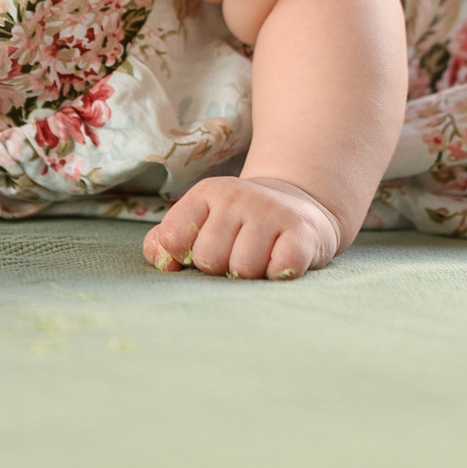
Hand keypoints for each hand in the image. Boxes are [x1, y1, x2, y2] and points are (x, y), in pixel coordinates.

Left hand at [143, 176, 341, 280]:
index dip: (185, 256)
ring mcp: (272, 211)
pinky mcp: (302, 232)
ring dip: (251, 274)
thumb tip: (164, 262)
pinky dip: (278, 274)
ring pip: (243, 268)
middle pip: (209, 259)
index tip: (203, 249)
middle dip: (221, 268)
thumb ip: (166, 242)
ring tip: (260, 257)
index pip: (173, 239)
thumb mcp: (200, 222)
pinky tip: (281, 260)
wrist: (299, 207)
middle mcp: (237, 196)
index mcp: (206, 193)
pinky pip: (280, 269)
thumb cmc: (238, 226)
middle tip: (237, 253)